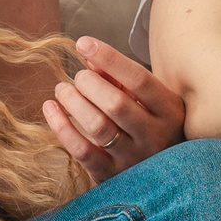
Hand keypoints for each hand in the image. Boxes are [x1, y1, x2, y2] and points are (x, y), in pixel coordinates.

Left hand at [41, 38, 185, 180]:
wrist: (161, 175)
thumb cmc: (149, 126)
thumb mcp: (145, 100)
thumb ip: (120, 78)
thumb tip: (90, 57)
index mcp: (170, 111)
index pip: (139, 79)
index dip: (109, 58)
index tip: (83, 43)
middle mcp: (156, 137)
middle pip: (116, 103)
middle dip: (88, 84)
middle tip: (78, 77)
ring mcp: (135, 160)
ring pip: (98, 126)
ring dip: (73, 102)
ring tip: (62, 90)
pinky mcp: (112, 177)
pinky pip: (82, 151)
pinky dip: (62, 127)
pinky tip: (50, 109)